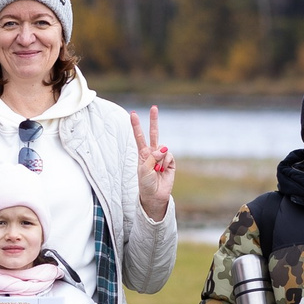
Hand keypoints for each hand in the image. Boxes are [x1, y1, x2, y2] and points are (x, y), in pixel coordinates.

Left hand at [129, 105, 174, 220]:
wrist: (155, 196)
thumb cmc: (145, 183)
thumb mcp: (143, 170)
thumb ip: (152, 157)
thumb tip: (163, 148)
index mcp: (142, 154)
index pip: (139, 136)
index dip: (136, 125)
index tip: (132, 113)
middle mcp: (152, 153)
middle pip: (154, 134)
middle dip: (154, 120)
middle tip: (154, 107)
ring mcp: (162, 157)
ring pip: (163, 148)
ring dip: (159, 158)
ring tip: (156, 170)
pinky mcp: (170, 162)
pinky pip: (169, 156)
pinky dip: (165, 162)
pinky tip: (162, 170)